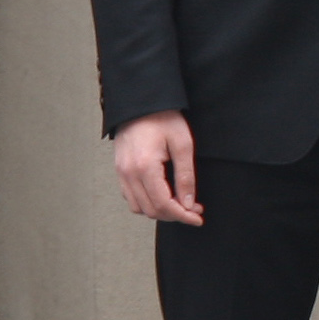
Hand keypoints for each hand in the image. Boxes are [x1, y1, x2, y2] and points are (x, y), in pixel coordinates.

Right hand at [113, 110, 202, 224]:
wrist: (140, 101)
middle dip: (174, 214)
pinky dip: (146, 202)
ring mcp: (121, 172)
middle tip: (194, 209)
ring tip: (179, 203)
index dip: (183, 215)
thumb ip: (186, 177)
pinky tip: (162, 194)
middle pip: (151, 210)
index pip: (164, 204)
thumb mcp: (183, 144)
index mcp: (145, 167)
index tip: (198, 218)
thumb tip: (189, 204)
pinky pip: (130, 197)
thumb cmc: (163, 117)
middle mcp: (129, 173)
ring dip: (159, 211)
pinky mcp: (119, 169)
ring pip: (139, 207)